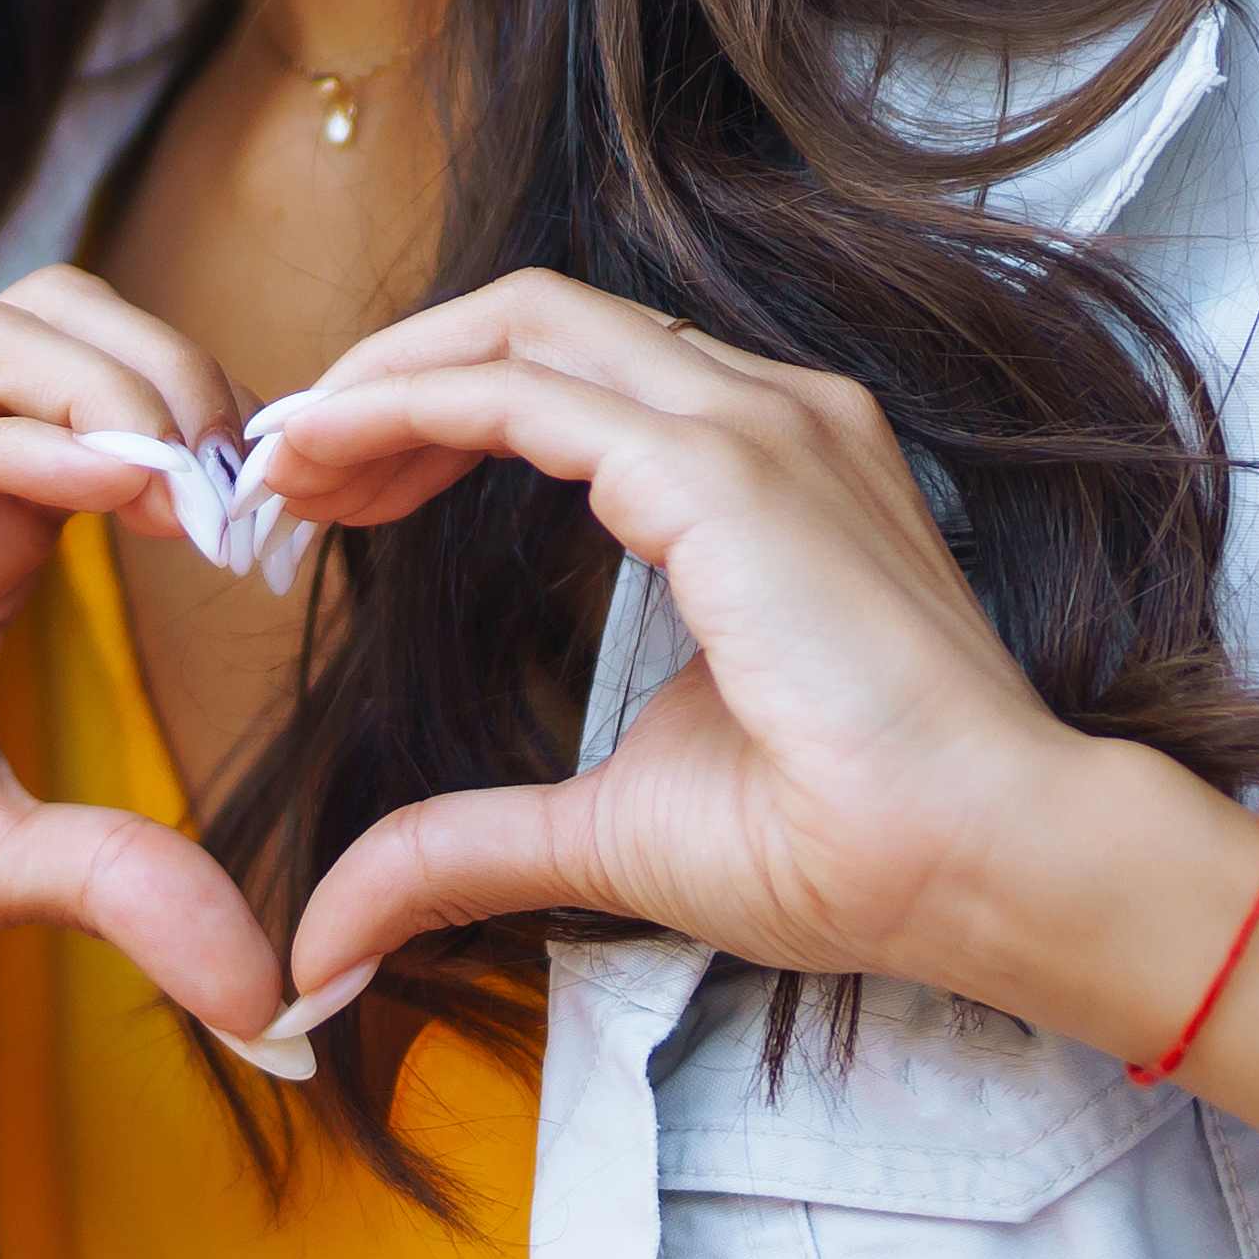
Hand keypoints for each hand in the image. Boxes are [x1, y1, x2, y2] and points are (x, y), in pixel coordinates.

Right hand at [0, 270, 297, 1057]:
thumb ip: (125, 885)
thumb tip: (274, 994)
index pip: (106, 401)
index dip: (214, 440)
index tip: (290, 540)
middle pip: (61, 322)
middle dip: (184, 375)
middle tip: (258, 495)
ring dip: (125, 388)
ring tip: (203, 486)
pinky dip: (29, 446)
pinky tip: (123, 490)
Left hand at [237, 272, 1258, 1092]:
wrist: (983, 870)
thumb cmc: (844, 850)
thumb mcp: (603, 836)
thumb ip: (461, 850)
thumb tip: (326, 935)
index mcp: (755, 471)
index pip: (557, 380)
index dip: (422, 415)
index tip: (321, 496)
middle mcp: (763, 415)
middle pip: (526, 323)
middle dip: (381, 379)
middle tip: (274, 474)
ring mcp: (756, 424)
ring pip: (517, 328)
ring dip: (377, 382)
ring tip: (281, 467)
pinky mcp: (726, 468)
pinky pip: (521, 393)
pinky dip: (404, 407)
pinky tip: (324, 464)